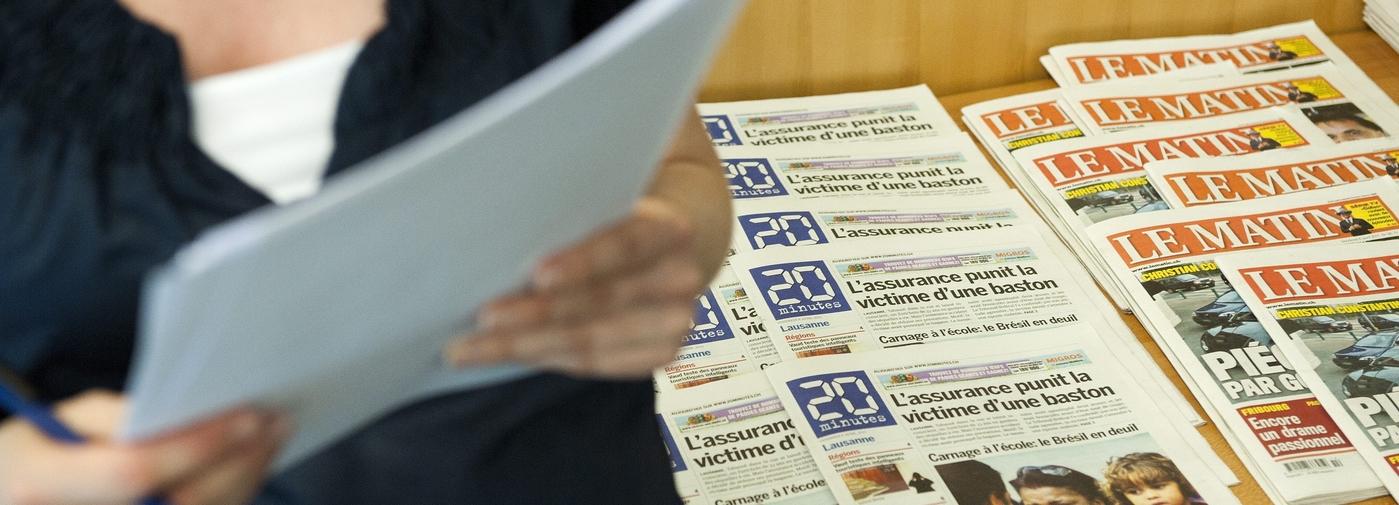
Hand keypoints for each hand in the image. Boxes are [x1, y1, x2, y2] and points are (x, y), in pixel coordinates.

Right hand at [0, 391, 285, 504]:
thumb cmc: (32, 455)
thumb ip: (116, 418)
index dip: (197, 445)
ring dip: (245, 480)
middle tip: (278, 421)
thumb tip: (190, 414)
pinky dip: (229, 497)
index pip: (136, 471)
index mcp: (46, 485)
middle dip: (238, 462)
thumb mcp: (56, 423)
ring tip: (273, 439)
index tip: (248, 415)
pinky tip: (249, 467)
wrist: (10, 497)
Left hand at [443, 197, 706, 377]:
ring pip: (592, 341)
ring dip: (527, 346)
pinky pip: (596, 363)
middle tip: (482, 320)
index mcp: (670, 230)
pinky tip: (510, 356)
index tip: (536, 275)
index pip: (624, 246)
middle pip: (601, 302)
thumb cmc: (616, 222)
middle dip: (536, 315)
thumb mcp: (606, 206)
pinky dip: (548, 359)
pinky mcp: (661, 354)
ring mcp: (677, 322)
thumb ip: (573, 219)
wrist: (667, 250)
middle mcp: (682, 278)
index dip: (582, 262)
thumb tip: (497, 241)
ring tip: (474, 348)